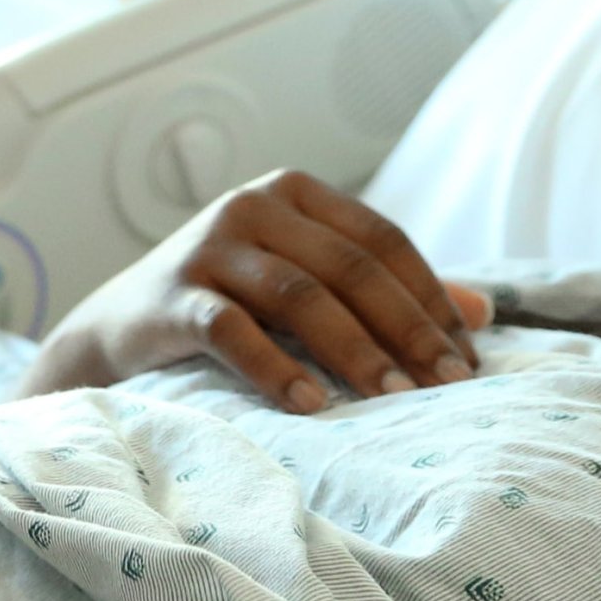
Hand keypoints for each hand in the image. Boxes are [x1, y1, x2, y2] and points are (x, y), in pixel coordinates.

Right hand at [22, 170, 494, 411]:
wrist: (116, 332)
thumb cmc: (225, 306)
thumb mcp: (305, 286)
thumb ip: (386, 293)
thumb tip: (484, 313)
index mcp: (294, 194)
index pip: (384, 241)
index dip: (431, 299)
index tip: (469, 361)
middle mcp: (251, 206)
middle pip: (350, 268)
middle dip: (406, 330)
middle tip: (446, 388)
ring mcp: (208, 247)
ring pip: (300, 296)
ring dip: (354, 352)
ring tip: (392, 402)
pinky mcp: (171, 296)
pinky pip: (233, 331)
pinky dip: (276, 368)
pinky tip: (312, 406)